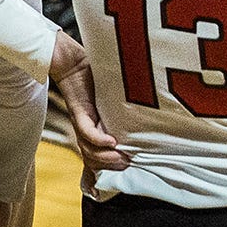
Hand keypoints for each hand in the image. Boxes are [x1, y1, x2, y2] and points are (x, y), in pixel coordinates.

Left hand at [49, 30, 128, 172]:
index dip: (109, 164)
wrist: (70, 60)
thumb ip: (126, 105)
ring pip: (88, 148)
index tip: (127, 166)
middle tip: (127, 165)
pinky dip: (99, 139)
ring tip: (121, 158)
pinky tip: (112, 142)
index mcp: (95, 126)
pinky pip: (87, 131)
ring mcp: (82, 120)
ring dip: (105, 157)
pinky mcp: (78, 110)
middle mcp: (87, 127)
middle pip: (92, 157)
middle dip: (108, 166)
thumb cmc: (94, 74)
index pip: (97, 154)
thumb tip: (156, 107)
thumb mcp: (113, 94)